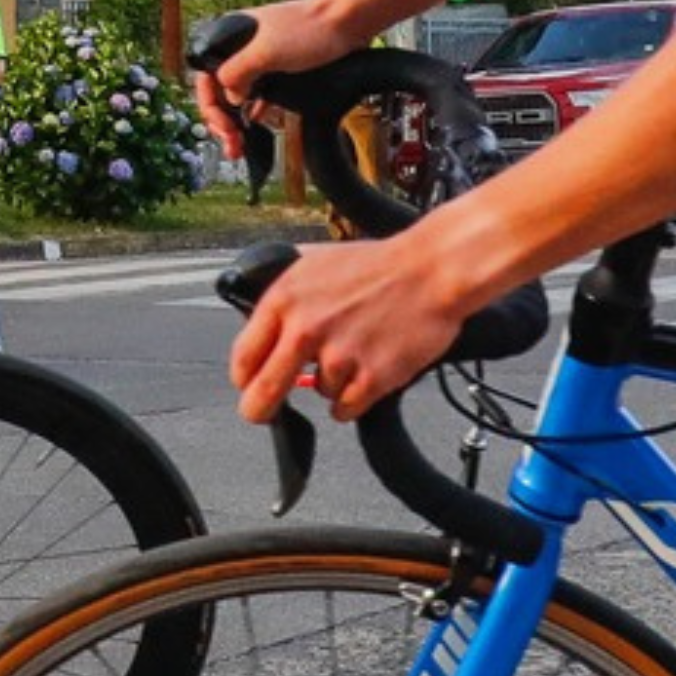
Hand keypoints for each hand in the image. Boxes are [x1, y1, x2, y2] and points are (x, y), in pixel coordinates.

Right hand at [195, 0, 352, 159]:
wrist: (347, 22)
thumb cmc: (310, 28)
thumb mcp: (265, 52)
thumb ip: (237, 73)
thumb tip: (228, 98)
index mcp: (231, 37)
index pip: (206, 77)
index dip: (210, 105)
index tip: (224, 126)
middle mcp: (242, 48)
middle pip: (220, 89)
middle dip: (220, 119)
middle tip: (231, 142)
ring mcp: (261, 60)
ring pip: (238, 95)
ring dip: (235, 121)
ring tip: (238, 144)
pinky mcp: (280, 70)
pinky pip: (258, 95)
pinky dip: (253, 112)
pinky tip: (254, 127)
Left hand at [228, 235, 464, 426]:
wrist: (432, 270)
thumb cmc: (379, 265)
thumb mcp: (313, 263)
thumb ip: (283, 296)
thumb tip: (257, 322)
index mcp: (284, 300)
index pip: (242, 357)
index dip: (243, 378)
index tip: (248, 384)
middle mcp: (305, 329)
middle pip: (262, 394)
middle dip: (259, 410)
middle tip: (263, 412)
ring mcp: (339, 356)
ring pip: (318, 395)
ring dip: (332, 384)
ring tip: (355, 353)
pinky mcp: (371, 379)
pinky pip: (345, 409)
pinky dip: (353, 399)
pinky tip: (366, 372)